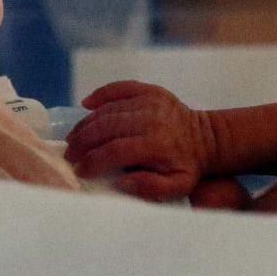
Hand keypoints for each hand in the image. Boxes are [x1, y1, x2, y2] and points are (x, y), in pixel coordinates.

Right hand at [65, 81, 208, 200]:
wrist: (206, 139)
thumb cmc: (187, 166)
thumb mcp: (176, 186)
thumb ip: (150, 188)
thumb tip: (121, 180)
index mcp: (156, 144)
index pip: (115, 151)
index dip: (93, 160)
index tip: (79, 170)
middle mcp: (151, 119)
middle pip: (107, 127)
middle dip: (83, 142)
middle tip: (69, 154)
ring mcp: (151, 101)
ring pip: (109, 109)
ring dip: (87, 123)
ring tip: (73, 138)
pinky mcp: (151, 90)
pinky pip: (121, 87)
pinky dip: (102, 93)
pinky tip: (86, 104)